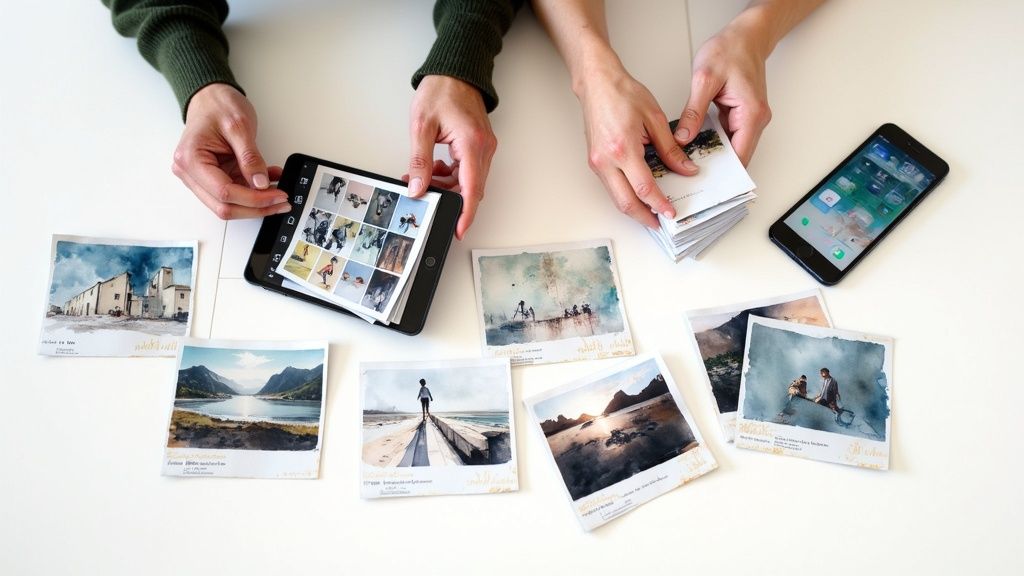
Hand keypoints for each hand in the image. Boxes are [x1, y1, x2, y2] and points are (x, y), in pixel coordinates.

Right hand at [172, 83, 288, 218]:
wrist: (210, 96)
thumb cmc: (217, 105)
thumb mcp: (240, 126)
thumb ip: (250, 158)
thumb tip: (260, 184)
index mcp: (190, 159)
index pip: (224, 192)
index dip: (253, 199)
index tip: (277, 195)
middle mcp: (190, 172)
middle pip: (224, 206)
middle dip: (255, 207)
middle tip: (281, 202)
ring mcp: (200, 177)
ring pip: (229, 204)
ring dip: (256, 202)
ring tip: (279, 191)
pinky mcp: (213, 176)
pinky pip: (235, 191)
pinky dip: (254, 191)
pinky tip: (270, 180)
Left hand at [406, 75, 496, 239]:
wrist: (455, 71)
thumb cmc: (441, 90)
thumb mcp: (421, 127)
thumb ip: (419, 161)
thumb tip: (417, 187)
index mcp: (472, 144)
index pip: (472, 188)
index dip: (465, 213)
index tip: (459, 229)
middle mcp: (484, 148)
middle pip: (471, 188)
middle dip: (450, 198)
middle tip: (426, 199)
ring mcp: (485, 146)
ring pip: (469, 180)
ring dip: (448, 186)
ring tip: (424, 180)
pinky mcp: (480, 145)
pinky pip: (469, 170)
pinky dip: (452, 175)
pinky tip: (435, 169)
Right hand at [577, 62, 694, 227]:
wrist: (597, 84)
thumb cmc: (622, 94)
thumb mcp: (655, 119)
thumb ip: (671, 148)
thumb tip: (685, 169)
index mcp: (623, 148)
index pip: (644, 188)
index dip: (659, 204)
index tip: (671, 212)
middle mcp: (605, 160)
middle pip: (625, 202)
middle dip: (644, 217)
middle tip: (660, 224)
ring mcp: (597, 163)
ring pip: (616, 198)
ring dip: (634, 209)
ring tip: (652, 214)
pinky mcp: (594, 162)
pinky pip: (611, 187)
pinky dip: (625, 196)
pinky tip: (638, 196)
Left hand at [674, 24, 771, 166]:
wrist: (745, 35)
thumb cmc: (731, 50)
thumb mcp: (704, 80)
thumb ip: (693, 111)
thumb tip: (683, 137)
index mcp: (751, 114)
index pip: (740, 156)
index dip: (723, 174)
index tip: (705, 186)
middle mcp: (755, 120)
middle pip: (737, 157)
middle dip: (716, 170)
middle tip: (690, 180)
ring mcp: (750, 119)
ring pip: (732, 149)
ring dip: (714, 158)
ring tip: (689, 167)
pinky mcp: (741, 116)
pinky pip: (729, 137)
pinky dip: (714, 144)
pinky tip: (696, 148)